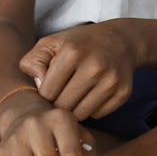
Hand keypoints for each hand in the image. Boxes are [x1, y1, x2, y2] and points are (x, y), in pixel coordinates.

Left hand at [20, 21, 141, 119]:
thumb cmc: (79, 44)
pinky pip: (98, 114)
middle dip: (58, 103)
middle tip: (62, 92)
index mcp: (73, 53)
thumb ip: (32, 62)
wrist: (121, 40)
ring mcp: (112, 81)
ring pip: (80, 114)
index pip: (47, 93)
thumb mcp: (51, 43)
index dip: (45, 92)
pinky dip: (92, 108)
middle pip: (63, 106)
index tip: (50, 85)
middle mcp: (95, 67)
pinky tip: (92, 94)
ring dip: (74, 108)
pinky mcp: (123, 92)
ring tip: (75, 94)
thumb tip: (39, 87)